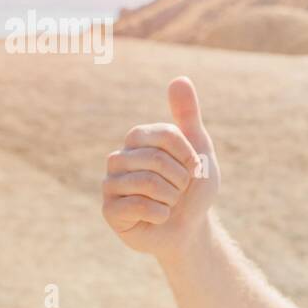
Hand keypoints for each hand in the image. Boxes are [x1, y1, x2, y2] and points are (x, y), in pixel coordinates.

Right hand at [101, 76, 220, 260]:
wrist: (190, 228)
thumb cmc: (192, 188)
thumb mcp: (198, 149)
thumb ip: (188, 115)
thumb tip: (180, 79)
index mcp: (138, 140)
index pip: (165, 134)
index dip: (187, 154)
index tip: (193, 167)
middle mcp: (119, 158)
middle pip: (156, 159)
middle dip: (181, 179)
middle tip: (180, 190)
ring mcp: (111, 184)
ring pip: (147, 182)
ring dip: (172, 197)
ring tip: (170, 202)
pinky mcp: (109, 211)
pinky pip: (140, 206)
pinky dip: (161, 214)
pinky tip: (158, 217)